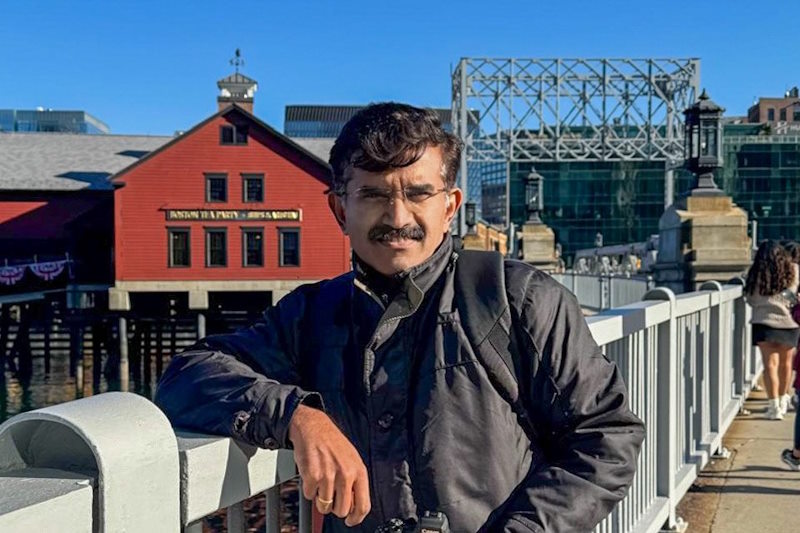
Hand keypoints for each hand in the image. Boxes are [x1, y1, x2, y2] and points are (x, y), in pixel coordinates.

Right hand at [288, 404, 370, 525]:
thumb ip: (355, 482)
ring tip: (322, 482)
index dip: (356, 518)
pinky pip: (309, 496)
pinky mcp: (312, 476)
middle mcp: (345, 474)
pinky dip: (309, 489)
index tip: (351, 521)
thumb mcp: (352, 460)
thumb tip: (354, 506)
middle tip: (331, 495)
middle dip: (335, 507)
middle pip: (342, 510)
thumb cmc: (333, 443)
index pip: (363, 505)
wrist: (313, 427)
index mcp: (359, 471)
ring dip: (321, 498)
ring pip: (324, 506)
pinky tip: (312, 475)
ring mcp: (328, 476)